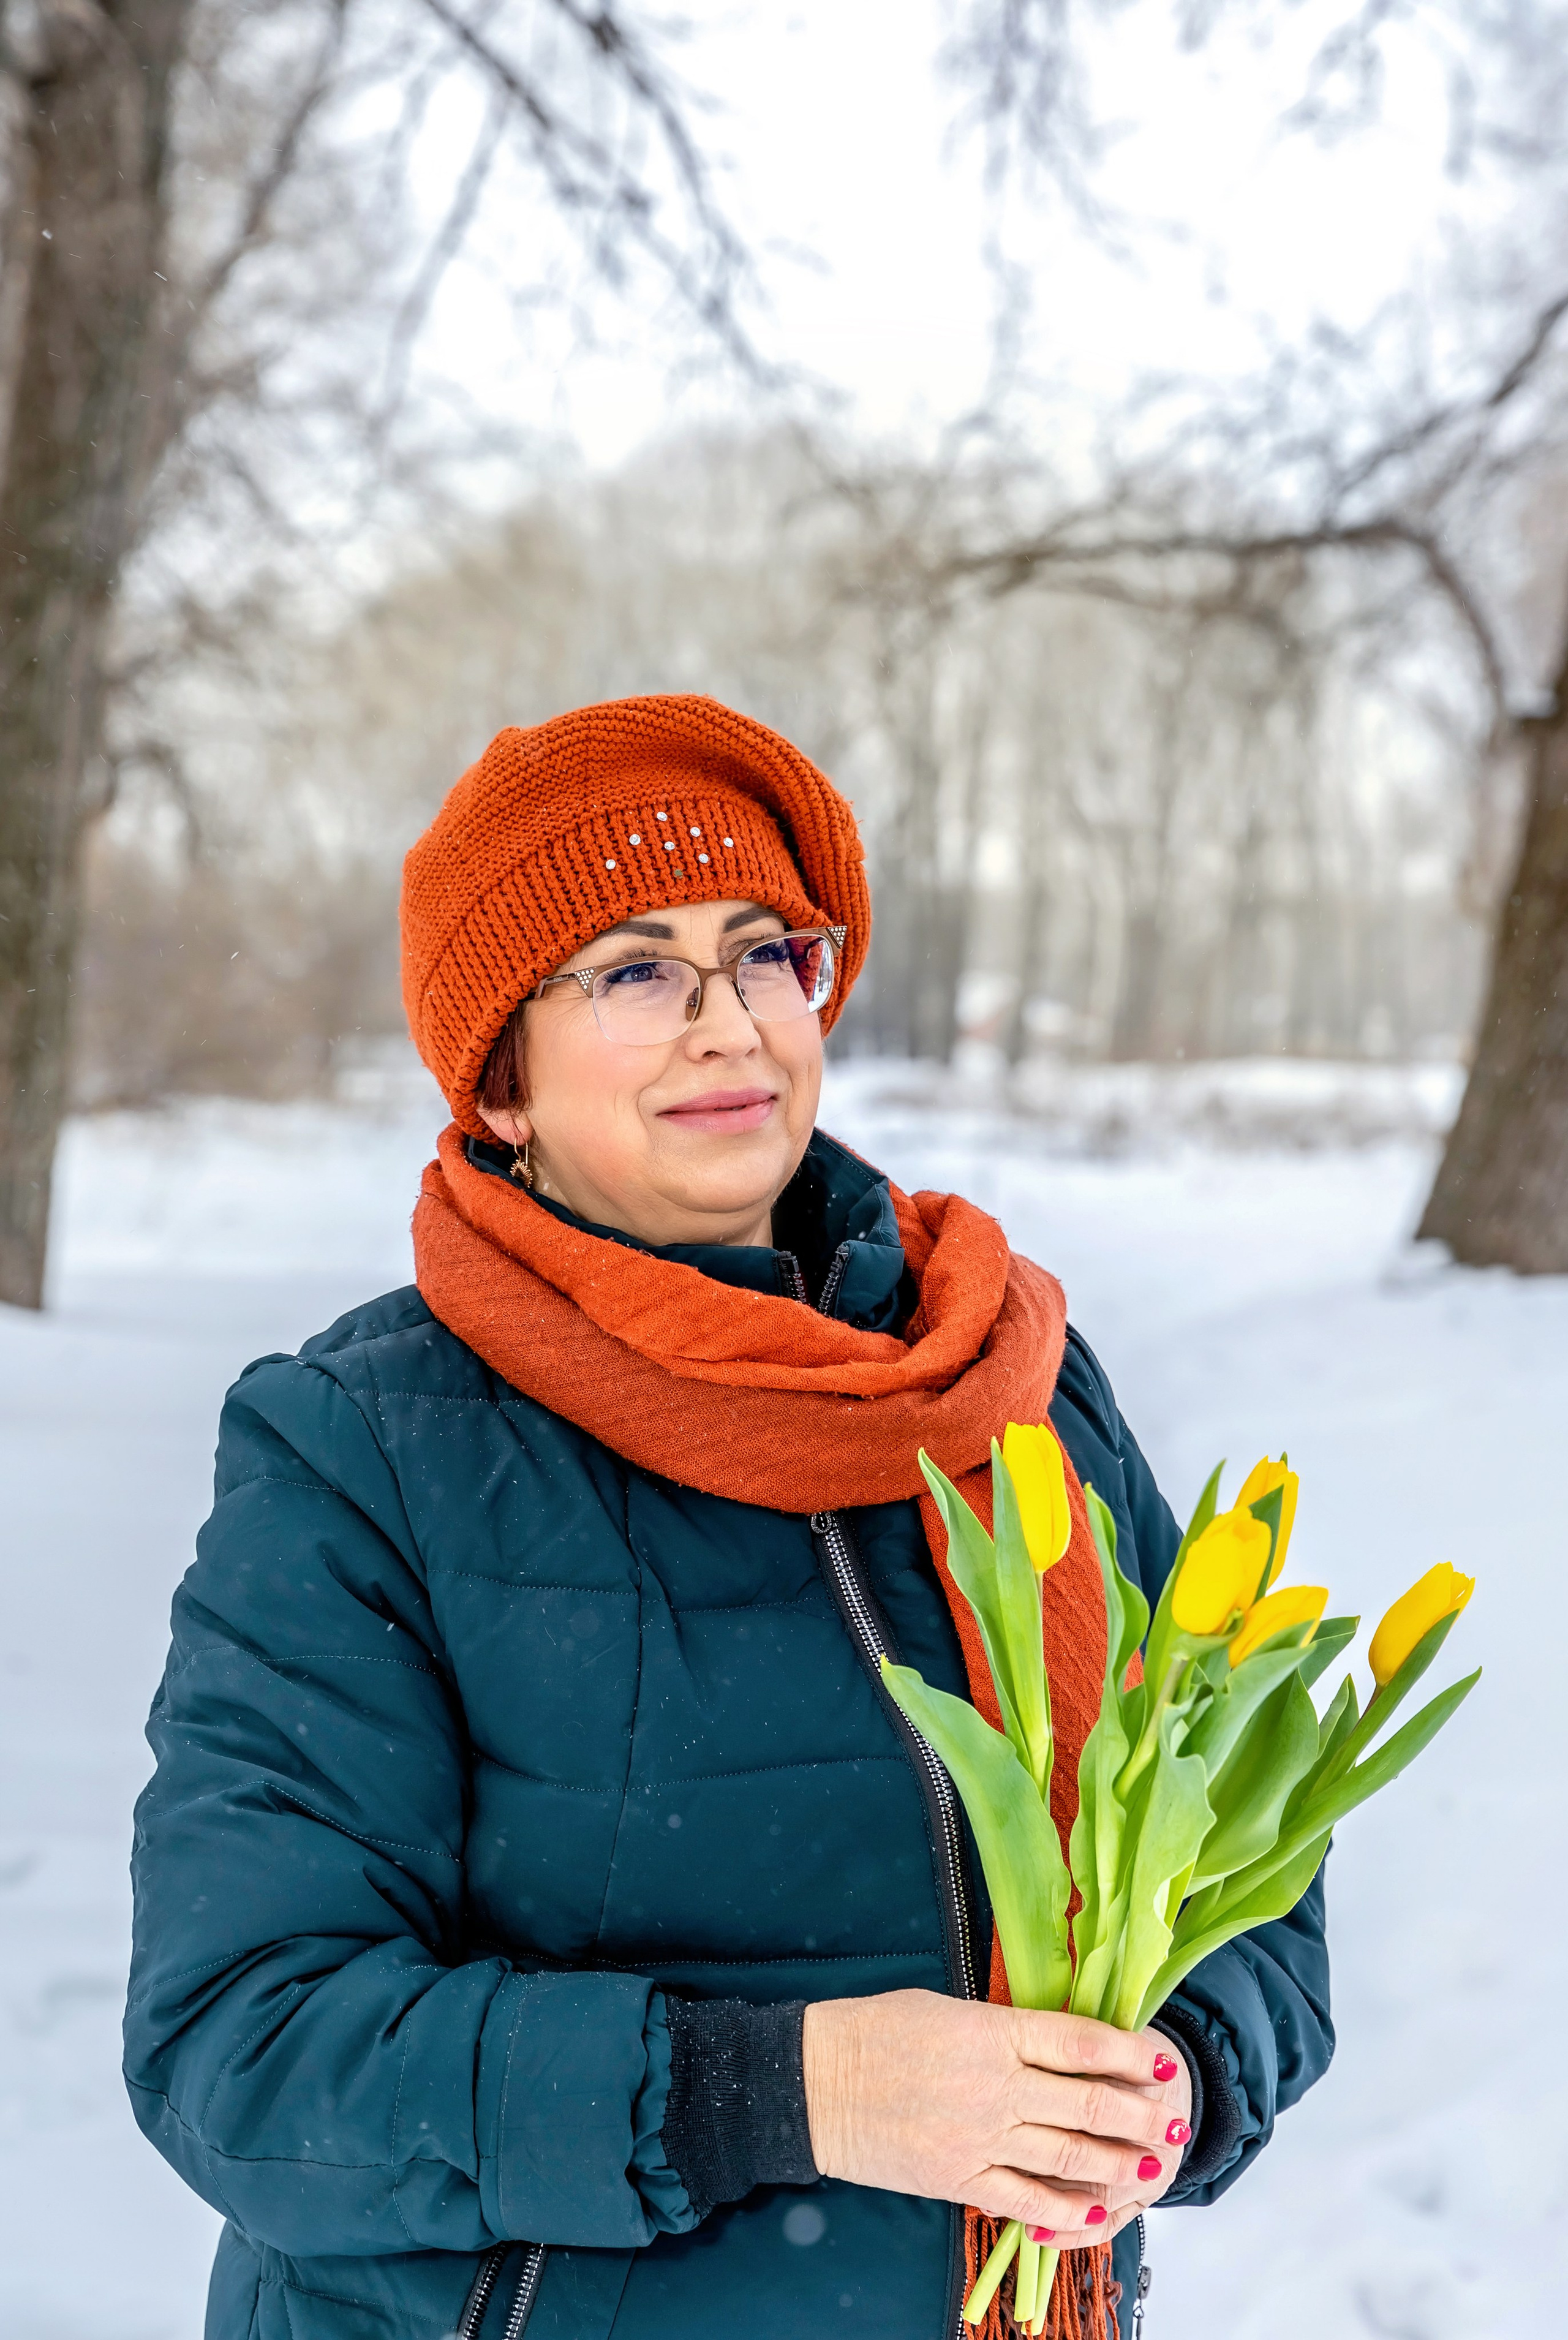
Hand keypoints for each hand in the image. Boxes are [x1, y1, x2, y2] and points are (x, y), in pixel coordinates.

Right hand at [802, 1990, 1192, 2246]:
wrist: (814, 2081)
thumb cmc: (874, 2031)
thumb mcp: (945, 2008)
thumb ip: (1000, 2028)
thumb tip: (1048, 2044)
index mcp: (991, 2030)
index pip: (1079, 2042)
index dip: (1128, 2053)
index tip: (1161, 2060)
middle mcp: (995, 2085)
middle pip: (1087, 2101)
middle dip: (1140, 2113)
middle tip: (1175, 2120)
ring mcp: (979, 2136)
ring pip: (1067, 2153)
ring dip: (1117, 2162)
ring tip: (1152, 2165)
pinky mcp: (958, 2177)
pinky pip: (1024, 2199)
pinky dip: (1063, 2208)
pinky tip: (1094, 2211)